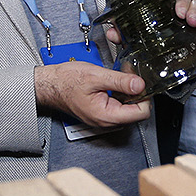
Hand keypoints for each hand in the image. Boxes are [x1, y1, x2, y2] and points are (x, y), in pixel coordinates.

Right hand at [35, 61, 151, 129]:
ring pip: (128, 107)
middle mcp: (107, 121)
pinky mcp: (102, 112)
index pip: (141, 113)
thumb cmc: (66, 82)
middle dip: (137, 92)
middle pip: (136, 111)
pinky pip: (119, 105)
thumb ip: (120, 81)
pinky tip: (115, 82)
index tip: (141, 82)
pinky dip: (121, 93)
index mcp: (107, 115)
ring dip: (129, 91)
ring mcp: (104, 118)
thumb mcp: (96, 76)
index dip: (145, 96)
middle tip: (130, 75)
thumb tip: (140, 84)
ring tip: (121, 76)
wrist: (50, 85)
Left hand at [100, 0, 195, 45]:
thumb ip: (124, 34)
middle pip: (194, 3)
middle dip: (193, 9)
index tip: (178, 12)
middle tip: (189, 20)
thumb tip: (113, 32)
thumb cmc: (150, 42)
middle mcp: (185, 13)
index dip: (180, 2)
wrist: (160, 63)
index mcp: (168, 8)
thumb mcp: (136, 38)